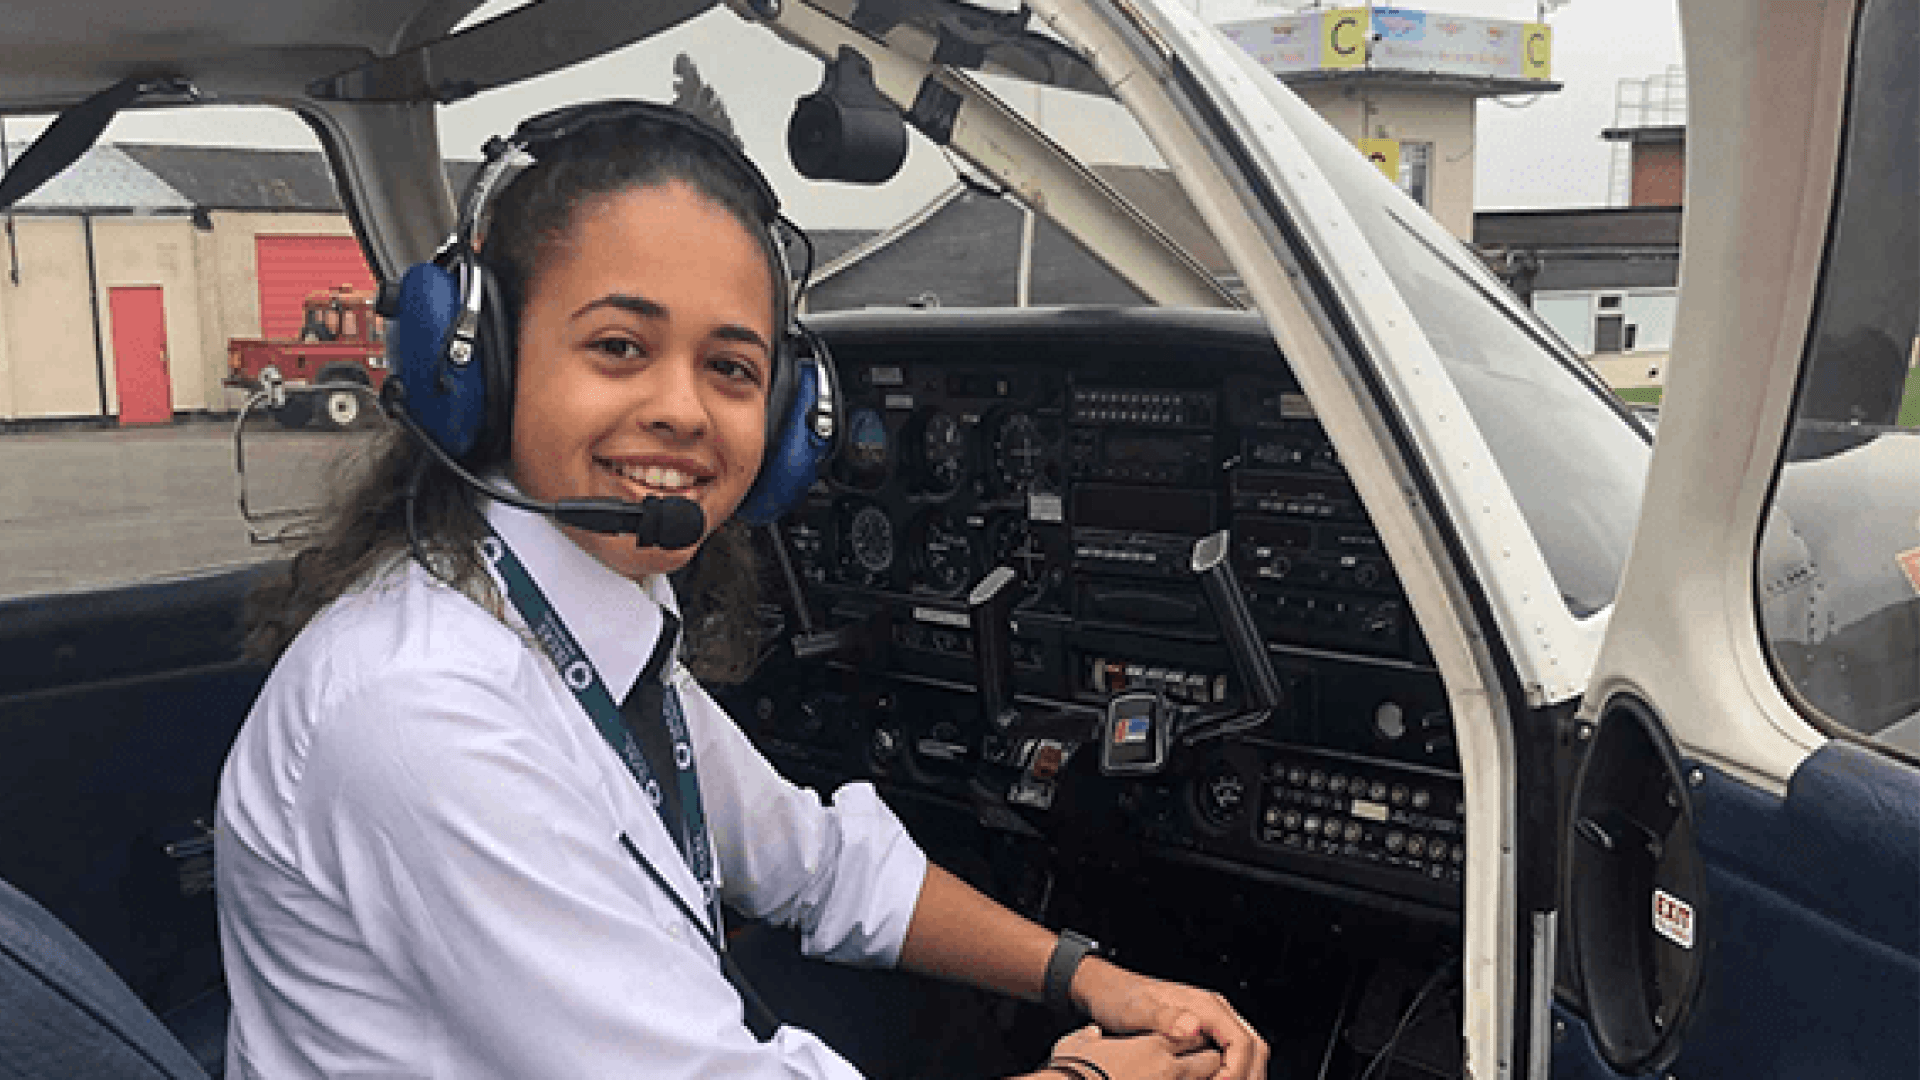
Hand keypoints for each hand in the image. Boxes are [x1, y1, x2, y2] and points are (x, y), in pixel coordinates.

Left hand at [1069, 960, 1268, 1079]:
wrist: (1110, 991)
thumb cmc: (1122, 998)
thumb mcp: (1136, 1010)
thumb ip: (1164, 1018)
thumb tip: (1192, 1027)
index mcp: (1206, 1006)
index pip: (1242, 1043)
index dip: (1237, 1071)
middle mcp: (1215, 1013)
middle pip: (1254, 1048)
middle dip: (1249, 1076)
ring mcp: (1213, 1023)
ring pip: (1247, 1053)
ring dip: (1244, 1075)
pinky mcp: (1206, 1034)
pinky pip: (1231, 1056)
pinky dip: (1231, 1073)